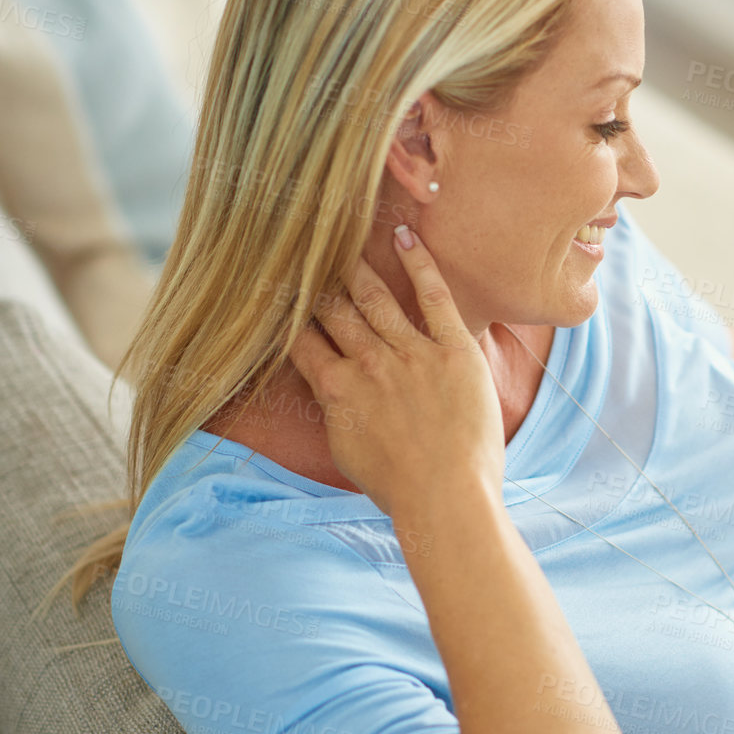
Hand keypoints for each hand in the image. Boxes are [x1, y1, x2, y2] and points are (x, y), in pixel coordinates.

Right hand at [288, 225, 504, 513]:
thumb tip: (326, 384)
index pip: (302, 340)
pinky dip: (419, 263)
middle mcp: (368, 364)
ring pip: (376, 298)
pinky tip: (406, 236)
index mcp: (337, 390)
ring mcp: (411, 353)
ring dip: (357, 266)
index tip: (280, 290)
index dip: (288, 313)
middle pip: (334, 311)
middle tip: (307, 250)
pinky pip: (433, 297)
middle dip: (318, 280)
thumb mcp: (346, 449)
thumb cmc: (399, 487)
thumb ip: (335, 409)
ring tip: (346, 237)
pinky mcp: (453, 350)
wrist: (446, 497)